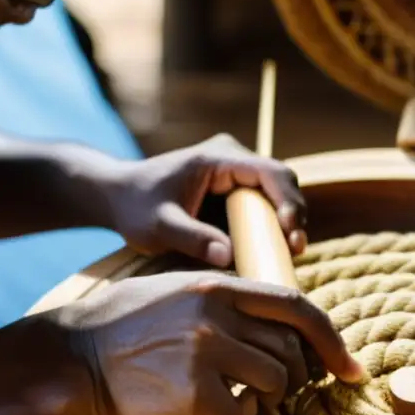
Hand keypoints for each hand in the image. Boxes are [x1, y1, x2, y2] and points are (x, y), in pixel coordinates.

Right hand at [61, 271, 365, 414]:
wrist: (76, 354)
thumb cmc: (129, 325)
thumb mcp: (181, 292)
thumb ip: (231, 302)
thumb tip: (285, 328)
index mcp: (218, 286)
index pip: (298, 307)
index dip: (332, 341)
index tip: (351, 369)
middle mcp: (217, 315)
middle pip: (290, 353)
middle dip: (294, 378)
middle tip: (276, 391)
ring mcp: (207, 354)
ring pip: (274, 385)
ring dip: (263, 400)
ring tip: (233, 398)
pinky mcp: (195, 395)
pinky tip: (204, 412)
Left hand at [104, 134, 306, 267]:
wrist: (119, 198)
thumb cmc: (135, 206)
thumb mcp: (159, 226)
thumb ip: (192, 238)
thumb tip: (230, 256)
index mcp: (218, 158)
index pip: (270, 171)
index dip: (288, 199)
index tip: (289, 230)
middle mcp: (233, 160)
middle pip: (281, 183)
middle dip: (293, 215)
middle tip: (295, 250)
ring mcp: (235, 177)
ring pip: (276, 197)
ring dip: (286, 225)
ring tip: (289, 255)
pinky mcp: (232, 195)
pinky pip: (261, 209)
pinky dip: (270, 230)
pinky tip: (272, 254)